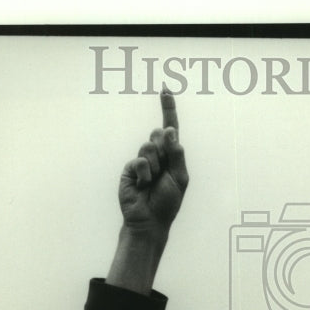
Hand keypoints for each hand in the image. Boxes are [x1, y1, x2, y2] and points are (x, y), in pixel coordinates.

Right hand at [118, 87, 188, 236]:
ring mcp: (143, 161)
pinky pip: (139, 161)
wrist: (149, 220)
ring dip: (155, 166)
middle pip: (160, 134)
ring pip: (149, 146)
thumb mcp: (180, 177)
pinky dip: (144, 174)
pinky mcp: (130, 168)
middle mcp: (158, 155)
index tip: (164, 89)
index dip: (168, 108)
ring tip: (152, 183)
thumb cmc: (167, 202)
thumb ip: (176, 154)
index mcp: (172, 155)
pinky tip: (143, 186)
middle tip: (163, 172)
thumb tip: (170, 130)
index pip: (170, 127)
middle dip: (164, 151)